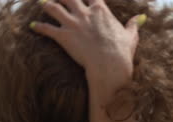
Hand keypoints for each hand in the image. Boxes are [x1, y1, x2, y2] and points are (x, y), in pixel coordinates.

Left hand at [30, 0, 145, 95]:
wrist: (109, 64)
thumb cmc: (121, 52)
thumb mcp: (130, 36)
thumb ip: (133, 24)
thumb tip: (140, 18)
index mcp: (100, 10)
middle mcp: (84, 13)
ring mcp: (73, 24)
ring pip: (54, 8)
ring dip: (47, 4)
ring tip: (41, 3)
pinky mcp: (63, 36)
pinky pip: (46, 28)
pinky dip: (38, 27)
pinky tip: (31, 26)